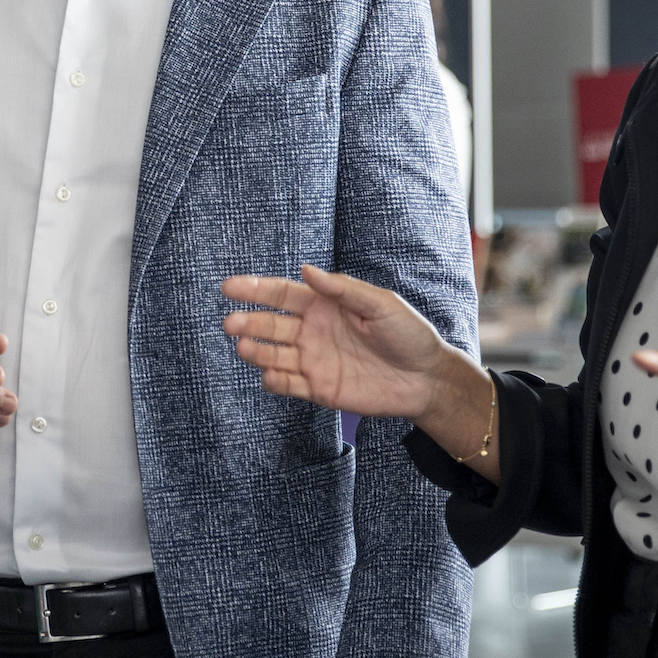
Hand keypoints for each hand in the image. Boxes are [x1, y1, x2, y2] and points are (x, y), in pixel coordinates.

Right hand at [221, 266, 491, 468]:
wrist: (427, 379)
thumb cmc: (408, 334)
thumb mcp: (380, 304)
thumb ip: (342, 289)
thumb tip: (305, 269)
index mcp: (324, 305)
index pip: (282, 295)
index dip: (255, 290)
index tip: (230, 287)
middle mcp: (313, 332)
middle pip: (271, 325)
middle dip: (249, 323)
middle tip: (231, 324)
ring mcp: (313, 361)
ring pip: (273, 355)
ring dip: (256, 352)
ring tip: (244, 347)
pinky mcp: (319, 389)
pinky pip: (289, 385)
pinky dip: (275, 381)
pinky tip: (269, 376)